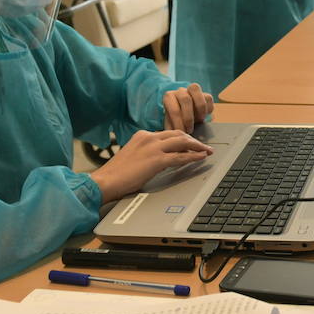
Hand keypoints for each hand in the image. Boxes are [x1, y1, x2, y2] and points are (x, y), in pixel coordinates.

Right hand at [88, 130, 212, 202]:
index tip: (191, 142)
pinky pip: (181, 156)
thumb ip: (147, 153)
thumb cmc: (117, 174)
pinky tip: (201, 158)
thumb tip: (162, 159)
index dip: (183, 138)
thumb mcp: (134, 156)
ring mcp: (153, 147)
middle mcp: (149, 137)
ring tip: (207, 151)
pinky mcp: (157, 160)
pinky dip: (193, 157)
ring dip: (197, 146)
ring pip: (183, 141)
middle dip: (194, 140)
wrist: (106, 181)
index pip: (168, 133)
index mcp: (142, 135)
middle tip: (204, 146)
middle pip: (178, 133)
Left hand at [163, 83, 213, 131]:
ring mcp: (192, 90)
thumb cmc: (177, 121)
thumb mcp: (171, 125)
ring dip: (200, 109)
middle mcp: (180, 91)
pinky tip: (204, 117)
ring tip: (200, 121)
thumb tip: (174, 134)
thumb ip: (172, 128)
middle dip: (189, 117)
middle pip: (185, 99)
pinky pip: (208, 98)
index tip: (182, 132)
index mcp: (169, 97)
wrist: (186, 118)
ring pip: (197, 93)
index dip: (178, 122)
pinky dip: (208, 108)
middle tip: (190, 130)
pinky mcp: (204, 93)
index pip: (173, 108)